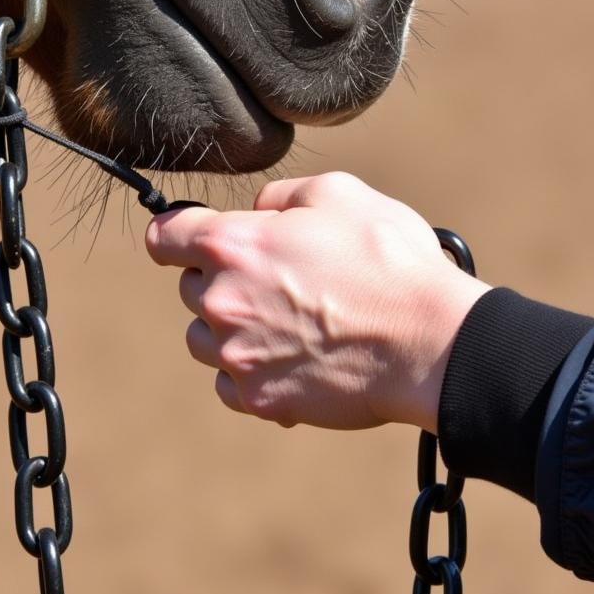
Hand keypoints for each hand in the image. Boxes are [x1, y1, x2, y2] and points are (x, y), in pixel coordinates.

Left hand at [145, 172, 489, 432]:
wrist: (429, 343)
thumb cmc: (388, 261)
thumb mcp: (339, 194)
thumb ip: (281, 196)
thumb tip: (259, 210)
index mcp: (232, 244)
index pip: (163, 236)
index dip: (177, 232)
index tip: (189, 238)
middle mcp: (221, 301)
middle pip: (189, 288)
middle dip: (220, 279)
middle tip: (276, 279)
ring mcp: (237, 356)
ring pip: (203, 339)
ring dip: (230, 328)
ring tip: (285, 322)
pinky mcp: (258, 399)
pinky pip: (228, 384)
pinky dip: (249, 371)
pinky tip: (291, 358)